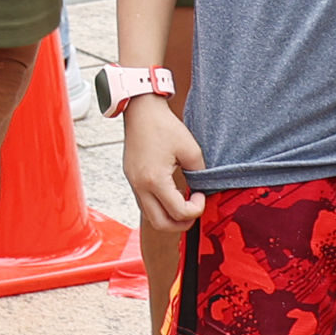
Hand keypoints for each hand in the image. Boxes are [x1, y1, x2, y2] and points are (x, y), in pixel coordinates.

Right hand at [121, 99, 205, 230]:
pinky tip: (170, 195)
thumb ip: (200, 174)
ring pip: (150, 217)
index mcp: (155, 179)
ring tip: (183, 205)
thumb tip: (204, 190)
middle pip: (160, 224)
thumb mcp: (191, 150)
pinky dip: (159, 207)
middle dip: (181, 224)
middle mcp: (140, 185)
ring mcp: (133, 183)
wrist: (140, 111)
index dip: (196, 209)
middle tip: (194, 211)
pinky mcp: (131, 179)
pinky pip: (144, 203)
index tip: (201, 195)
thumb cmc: (164, 127)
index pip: (178, 212)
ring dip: (168, 217)